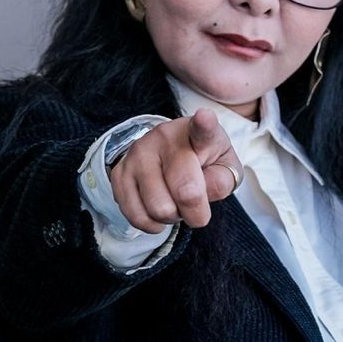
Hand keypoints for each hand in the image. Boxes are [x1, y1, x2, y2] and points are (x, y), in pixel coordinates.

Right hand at [108, 108, 242, 231]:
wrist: (169, 152)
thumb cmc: (202, 161)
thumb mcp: (224, 166)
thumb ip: (223, 179)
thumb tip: (203, 192)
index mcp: (195, 132)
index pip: (202, 129)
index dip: (204, 124)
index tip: (205, 118)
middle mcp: (163, 137)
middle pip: (185, 192)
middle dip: (196, 212)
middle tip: (195, 203)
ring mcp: (137, 154)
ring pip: (159, 209)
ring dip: (172, 217)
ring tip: (174, 201)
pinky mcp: (119, 174)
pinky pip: (137, 216)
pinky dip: (152, 223)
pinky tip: (158, 209)